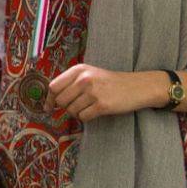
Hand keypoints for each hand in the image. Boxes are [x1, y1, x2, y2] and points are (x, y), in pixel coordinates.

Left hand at [45, 64, 167, 121]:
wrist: (137, 86)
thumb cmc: (109, 82)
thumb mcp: (89, 74)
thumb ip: (70, 82)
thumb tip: (51, 99)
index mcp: (78, 70)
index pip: (54, 86)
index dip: (49, 99)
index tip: (48, 108)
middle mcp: (84, 79)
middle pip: (61, 101)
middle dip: (66, 107)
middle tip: (77, 106)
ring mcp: (93, 92)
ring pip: (71, 110)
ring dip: (78, 112)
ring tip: (89, 106)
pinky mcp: (102, 105)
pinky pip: (83, 117)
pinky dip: (86, 117)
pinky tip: (95, 111)